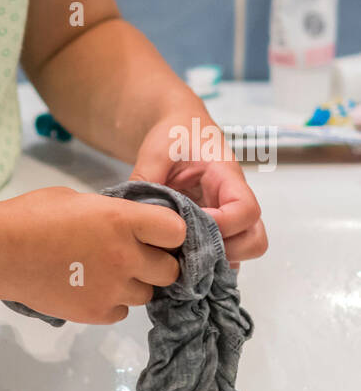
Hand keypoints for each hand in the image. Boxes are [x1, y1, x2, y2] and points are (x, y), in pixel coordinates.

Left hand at [129, 114, 267, 269]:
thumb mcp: (156, 151)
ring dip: (218, 260)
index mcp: (226, 176)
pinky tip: (181, 258)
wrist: (181, 127)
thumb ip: (145, 181)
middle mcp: (235, 200)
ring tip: (183, 255)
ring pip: (245, 250)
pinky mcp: (221, 227)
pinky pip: (228, 254)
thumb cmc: (174, 135)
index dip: (222, 226)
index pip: (246, 210)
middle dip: (225, 251)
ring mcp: (231, 216)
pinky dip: (210, 263)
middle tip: (187, 247)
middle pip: (255, 239)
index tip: (189, 226)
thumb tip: (134, 215)